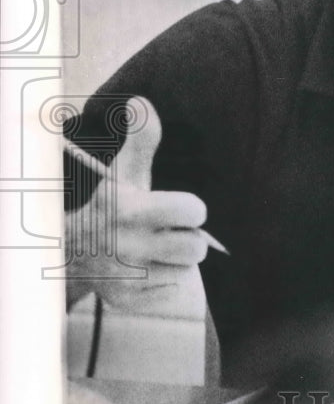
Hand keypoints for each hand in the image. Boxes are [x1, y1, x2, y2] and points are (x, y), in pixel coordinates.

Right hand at [66, 98, 209, 310]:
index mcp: (130, 210)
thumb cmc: (110, 206)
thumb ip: (142, 140)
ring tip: (157, 252)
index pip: (194, 211)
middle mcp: (128, 246)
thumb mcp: (123, 174)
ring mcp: (127, 278)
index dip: (192, 209)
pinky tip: (148, 271)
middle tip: (170, 233)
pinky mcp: (126, 302)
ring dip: (177, 263)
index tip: (179, 210)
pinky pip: (172, 295)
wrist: (67, 252)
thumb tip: (142, 101)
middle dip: (189, 240)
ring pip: (186, 273)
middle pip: (196, 248)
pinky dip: (165, 285)